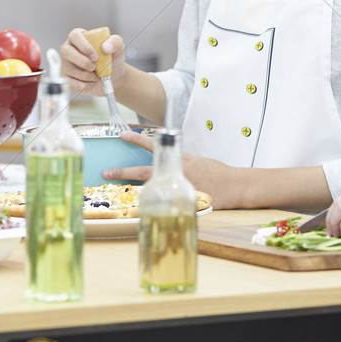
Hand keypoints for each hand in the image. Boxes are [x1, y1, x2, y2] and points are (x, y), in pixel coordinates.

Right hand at [60, 27, 126, 95]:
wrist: (113, 76)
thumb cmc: (112, 58)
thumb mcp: (118, 47)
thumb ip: (115, 42)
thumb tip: (106, 46)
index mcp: (79, 37)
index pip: (75, 35)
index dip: (84, 46)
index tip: (95, 56)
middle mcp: (69, 49)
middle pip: (66, 52)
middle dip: (82, 61)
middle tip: (94, 67)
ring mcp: (65, 64)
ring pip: (70, 69)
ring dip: (87, 75)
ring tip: (97, 75)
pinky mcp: (66, 78)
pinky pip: (71, 83)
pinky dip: (85, 85)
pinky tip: (92, 82)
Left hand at [99, 130, 235, 210]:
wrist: (234, 185)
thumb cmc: (216, 173)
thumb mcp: (196, 161)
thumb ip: (179, 162)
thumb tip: (164, 162)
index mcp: (179, 157)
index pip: (154, 144)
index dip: (137, 139)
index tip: (122, 134)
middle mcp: (175, 170)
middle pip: (144, 169)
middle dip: (123, 171)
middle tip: (106, 172)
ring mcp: (177, 187)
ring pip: (149, 187)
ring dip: (131, 189)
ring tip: (116, 192)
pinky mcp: (181, 201)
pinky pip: (160, 203)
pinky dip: (150, 204)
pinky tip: (139, 207)